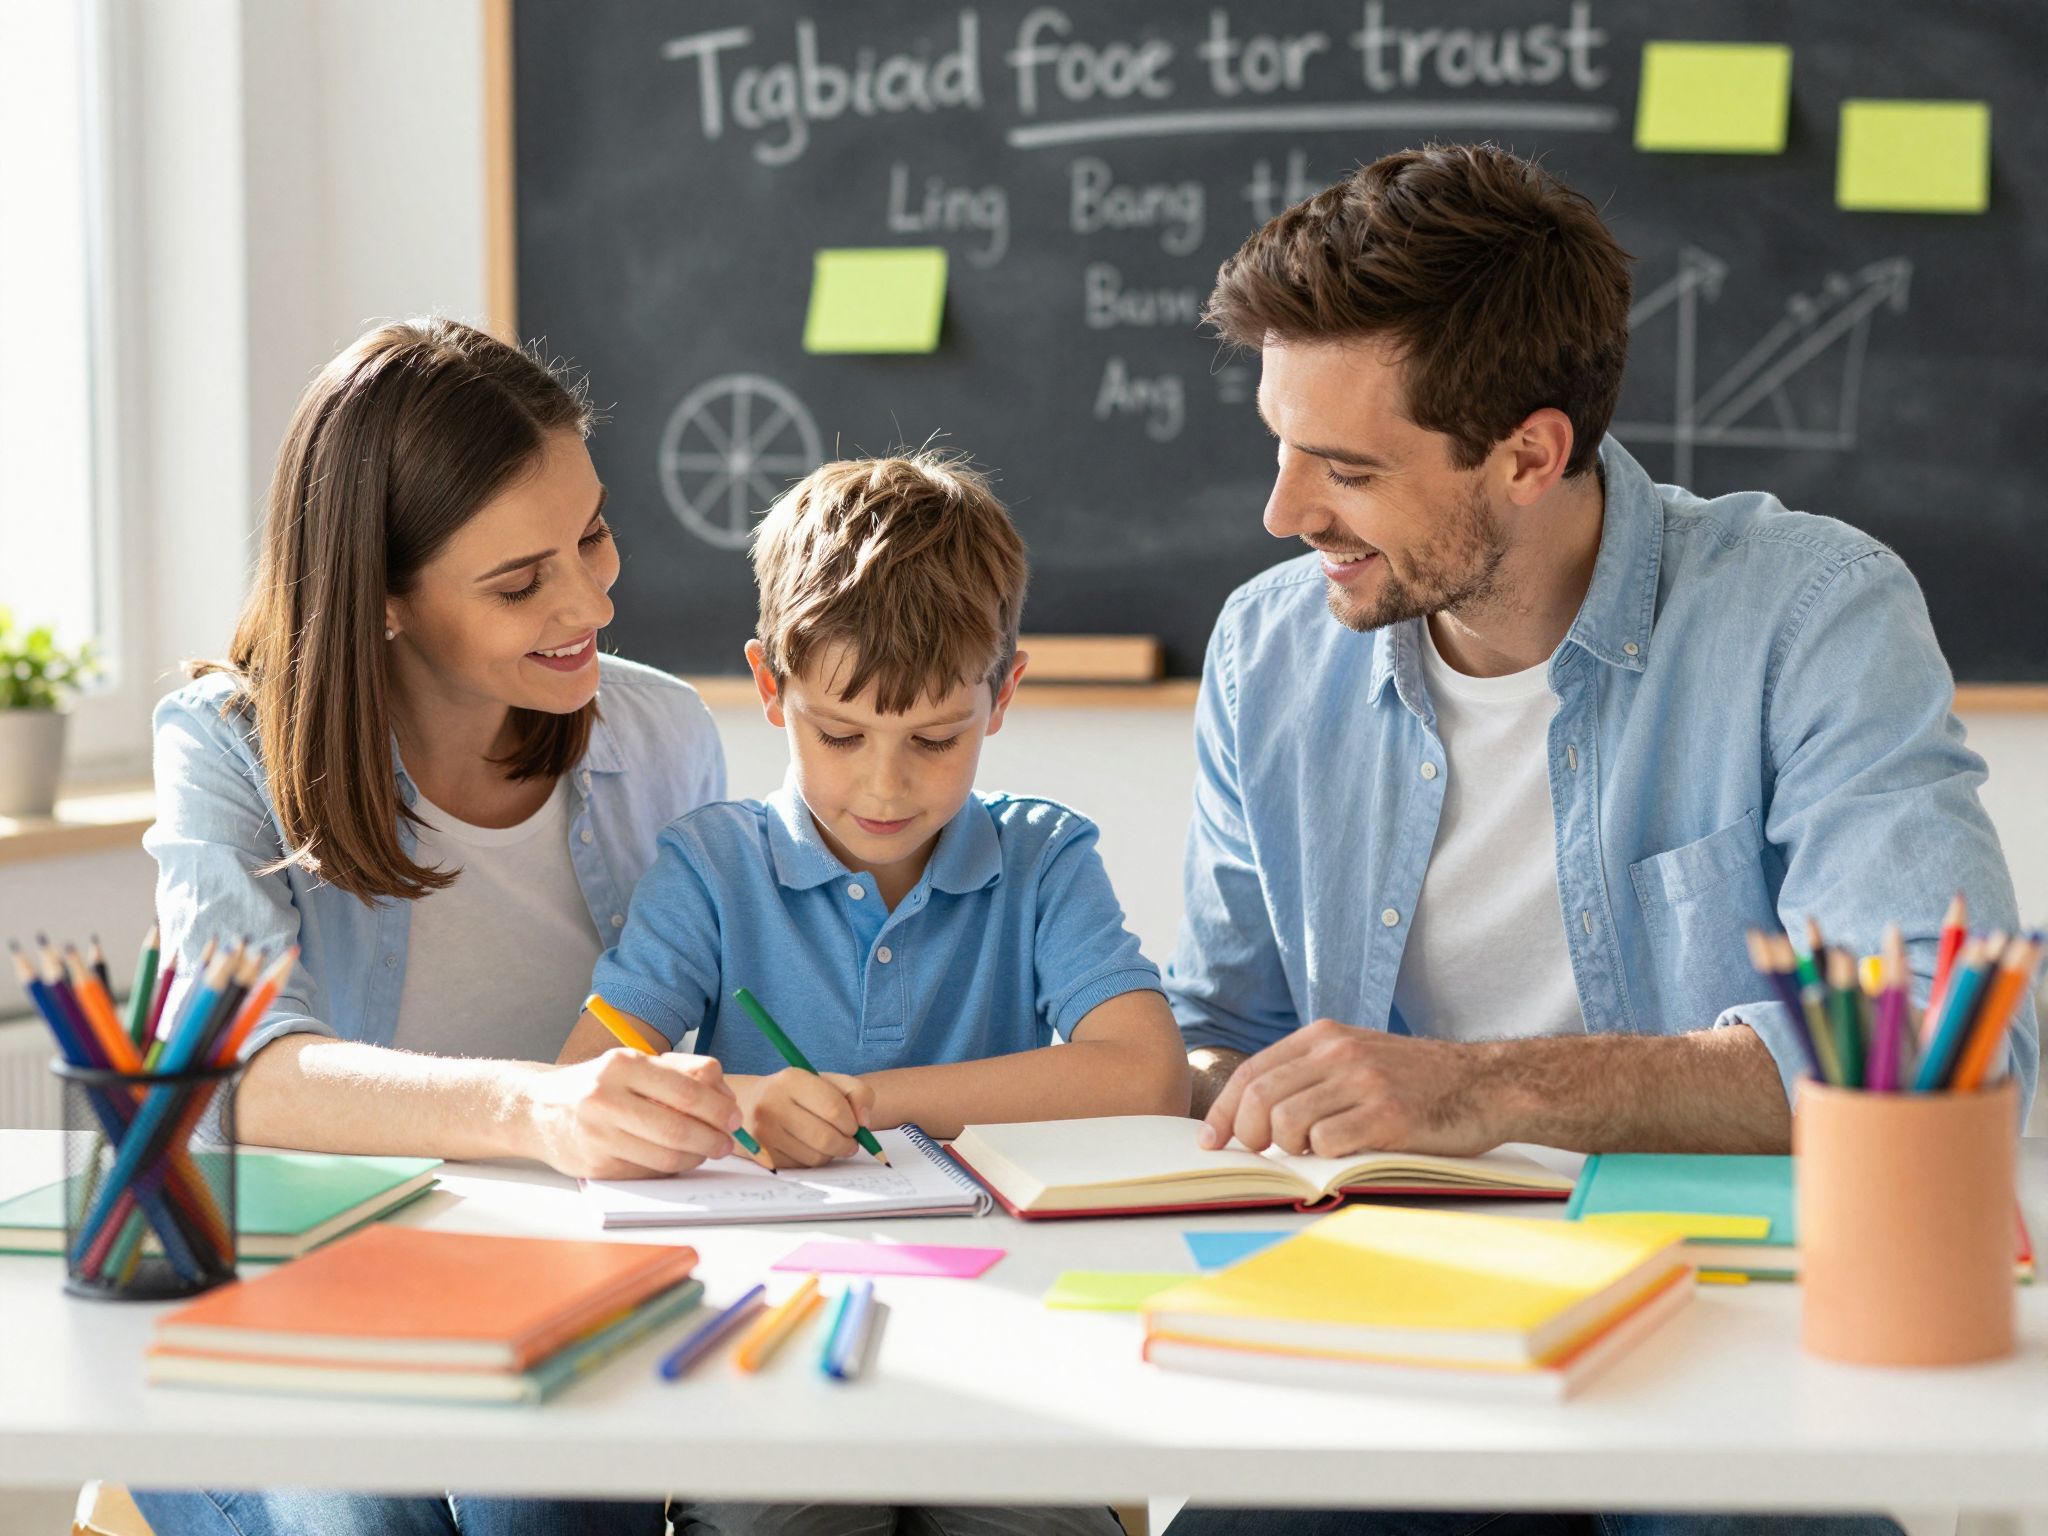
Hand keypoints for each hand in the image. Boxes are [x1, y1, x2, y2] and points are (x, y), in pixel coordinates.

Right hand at [522, 1049, 741, 1178]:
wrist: (537, 1109)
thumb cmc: (597, 1084)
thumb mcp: (634, 1064)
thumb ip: (681, 1072)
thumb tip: (725, 1097)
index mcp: (622, 1065)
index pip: (686, 1089)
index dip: (718, 1107)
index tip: (734, 1117)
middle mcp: (606, 1098)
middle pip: (679, 1127)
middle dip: (713, 1138)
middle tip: (727, 1142)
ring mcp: (599, 1135)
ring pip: (666, 1156)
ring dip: (696, 1157)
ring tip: (706, 1150)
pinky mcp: (597, 1165)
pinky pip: (648, 1172)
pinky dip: (671, 1168)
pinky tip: (677, 1158)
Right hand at [732, 1069, 876, 1168]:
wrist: (753, 1103)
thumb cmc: (801, 1093)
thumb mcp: (830, 1082)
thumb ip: (859, 1093)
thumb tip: (864, 1123)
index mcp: (791, 1079)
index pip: (833, 1108)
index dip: (852, 1123)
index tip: (855, 1126)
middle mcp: (771, 1104)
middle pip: (824, 1137)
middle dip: (846, 1144)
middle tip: (850, 1142)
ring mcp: (762, 1131)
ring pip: (815, 1157)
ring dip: (831, 1154)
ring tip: (828, 1142)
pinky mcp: (761, 1154)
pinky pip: (801, 1167)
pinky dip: (813, 1160)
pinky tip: (809, 1147)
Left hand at [1197, 1018, 1500, 1157]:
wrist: (1484, 1084)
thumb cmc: (1415, 1080)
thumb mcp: (1356, 1056)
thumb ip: (1310, 1075)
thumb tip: (1251, 1114)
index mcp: (1325, 1036)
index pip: (1253, 1072)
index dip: (1224, 1110)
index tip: (1212, 1140)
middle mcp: (1339, 1053)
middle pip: (1260, 1097)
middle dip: (1246, 1134)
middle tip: (1257, 1155)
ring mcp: (1363, 1082)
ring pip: (1287, 1123)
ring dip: (1289, 1149)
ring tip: (1313, 1152)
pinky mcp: (1388, 1115)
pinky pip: (1327, 1143)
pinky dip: (1325, 1158)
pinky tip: (1344, 1154)